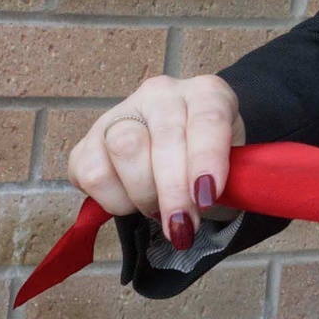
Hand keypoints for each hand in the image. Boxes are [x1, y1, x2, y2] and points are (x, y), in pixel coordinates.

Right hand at [63, 75, 243, 255]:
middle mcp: (162, 95)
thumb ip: (226, 181)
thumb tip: (205, 205)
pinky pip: (91, 173)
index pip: (208, 119)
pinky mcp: (87, 141)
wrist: (179, 155)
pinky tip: (132, 203)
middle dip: (173, 191)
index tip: (207, 196)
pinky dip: (113, 199)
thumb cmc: (210, 162)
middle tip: (182, 225)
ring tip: (158, 211)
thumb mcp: (232, 166)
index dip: (206, 159)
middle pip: (162, 138)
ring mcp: (120, 113)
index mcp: (206, 93)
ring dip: (143, 194)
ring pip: (123, 149)